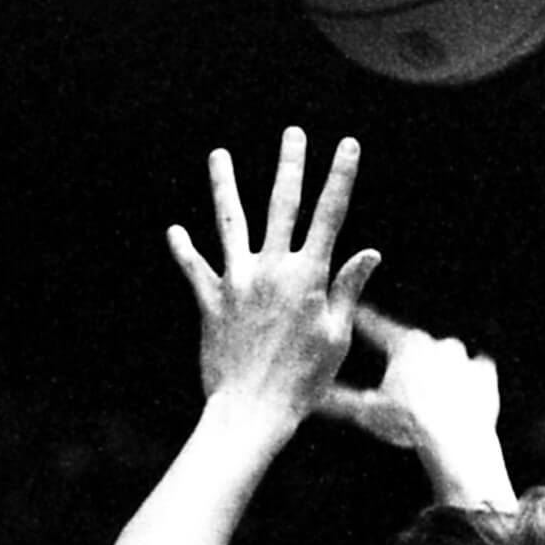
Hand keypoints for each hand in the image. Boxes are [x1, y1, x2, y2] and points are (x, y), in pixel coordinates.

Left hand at [167, 128, 380, 424]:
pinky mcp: (211, 301)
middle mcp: (270, 269)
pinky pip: (195, 269)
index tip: (348, 144)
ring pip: (229, 223)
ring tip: (218, 155)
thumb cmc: (303, 382)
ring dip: (223, 186)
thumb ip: (346, 289)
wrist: (251, 411)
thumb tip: (369, 251)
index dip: (340, 177)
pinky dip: (184, 250)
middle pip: (282, 205)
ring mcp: (237, 282)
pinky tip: (175, 231)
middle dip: (291, 165)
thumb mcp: (335, 336)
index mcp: (307, 276)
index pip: (329, 216)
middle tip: (293, 133)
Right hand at [320, 308, 515, 508]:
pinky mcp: (485, 377)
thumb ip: (337, 400)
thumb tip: (309, 396)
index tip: (355, 310)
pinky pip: (475, 374)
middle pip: (414, 347)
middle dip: (406, 362)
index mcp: (405, 345)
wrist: (455, 439)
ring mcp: (464, 359)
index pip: (377, 328)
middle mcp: (436, 343)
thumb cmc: (407, 423)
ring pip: (446, 359)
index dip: (363, 321)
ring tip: (429, 395)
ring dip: (437, 371)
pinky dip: (467, 382)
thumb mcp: (365, 411)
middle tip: (399, 382)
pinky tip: (460, 396)